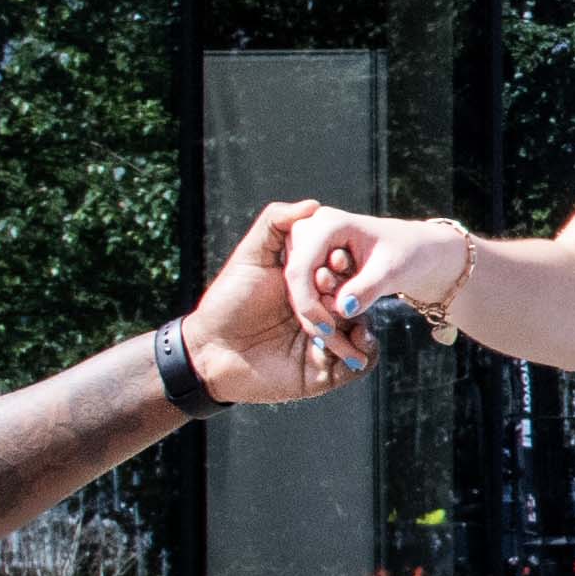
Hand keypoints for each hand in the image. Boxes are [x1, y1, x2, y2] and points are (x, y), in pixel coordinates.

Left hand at [170, 200, 356, 408]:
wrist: (209, 351)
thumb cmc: (226, 301)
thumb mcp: (250, 256)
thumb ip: (275, 224)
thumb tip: (312, 204)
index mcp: (308, 287)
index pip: (343, 273)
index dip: (343, 266)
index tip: (335, 262)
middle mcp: (320, 313)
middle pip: (356, 301)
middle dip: (350, 295)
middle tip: (330, 296)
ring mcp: (324, 343)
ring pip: (361, 331)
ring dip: (358, 325)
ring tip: (341, 322)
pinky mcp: (324, 372)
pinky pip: (360, 364)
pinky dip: (365, 353)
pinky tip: (355, 345)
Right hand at [304, 209, 485, 329]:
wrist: (415, 250)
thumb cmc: (408, 254)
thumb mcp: (392, 271)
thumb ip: (368, 288)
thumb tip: (342, 309)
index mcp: (329, 223)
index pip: (300, 267)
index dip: (308, 302)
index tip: (328, 330)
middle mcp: (312, 228)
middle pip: (294, 278)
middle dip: (312, 308)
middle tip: (339, 330)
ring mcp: (309, 242)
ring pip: (297, 287)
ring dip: (317, 310)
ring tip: (346, 319)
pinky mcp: (311, 258)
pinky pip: (305, 289)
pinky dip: (319, 306)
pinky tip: (342, 313)